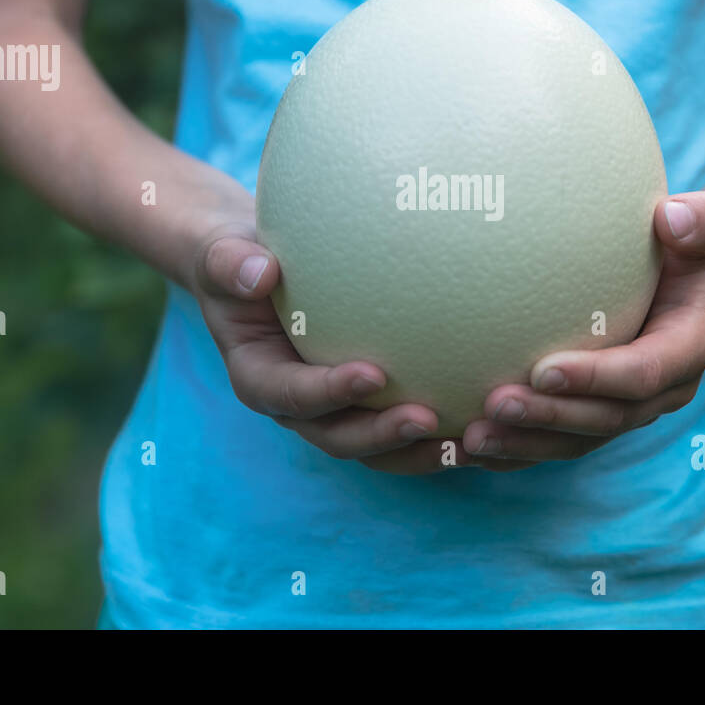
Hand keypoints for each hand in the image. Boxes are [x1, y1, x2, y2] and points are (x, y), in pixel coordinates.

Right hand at [192, 220, 474, 473]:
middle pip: (338, 436)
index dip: (329, 393)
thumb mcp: (223, 254)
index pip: (291, 395)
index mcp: (259, 377)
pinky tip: (481, 421)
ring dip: (416, 450)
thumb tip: (259, 273)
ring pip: (374, 447)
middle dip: (381, 435)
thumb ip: (231, 264)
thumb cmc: (240, 258)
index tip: (373, 374)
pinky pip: (399, 429)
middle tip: (428, 419)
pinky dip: (437, 435)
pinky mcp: (364, 405)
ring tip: (465, 442)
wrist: (256, 270)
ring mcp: (332, 411)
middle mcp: (296, 405)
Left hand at [462, 192, 704, 468]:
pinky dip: (510, 450)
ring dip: (522, 444)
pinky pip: (551, 443)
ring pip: (574, 442)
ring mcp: (625, 411)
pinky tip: (461, 445)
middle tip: (495, 403)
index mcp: (687, 350)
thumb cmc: (689, 240)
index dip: (596, 379)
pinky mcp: (593, 417)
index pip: (642, 374)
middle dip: (549, 417)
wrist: (686, 278)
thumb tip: (670, 216)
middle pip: (603, 420)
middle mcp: (661, 392)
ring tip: (470, 437)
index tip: (543, 369)